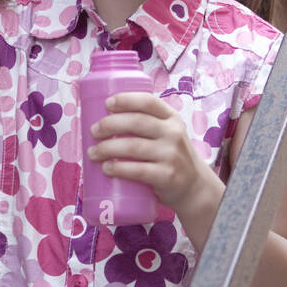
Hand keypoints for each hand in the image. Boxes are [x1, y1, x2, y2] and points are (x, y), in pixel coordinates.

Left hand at [86, 90, 201, 211]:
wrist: (194, 186)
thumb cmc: (170, 155)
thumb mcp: (167, 133)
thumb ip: (147, 122)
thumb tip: (103, 117)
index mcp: (171, 117)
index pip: (148, 101)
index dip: (126, 99)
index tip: (106, 103)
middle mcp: (174, 133)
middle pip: (136, 122)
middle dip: (109, 125)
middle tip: (93, 131)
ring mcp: (172, 155)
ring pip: (133, 146)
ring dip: (107, 148)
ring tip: (93, 152)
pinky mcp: (167, 176)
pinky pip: (138, 170)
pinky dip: (118, 168)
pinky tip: (106, 168)